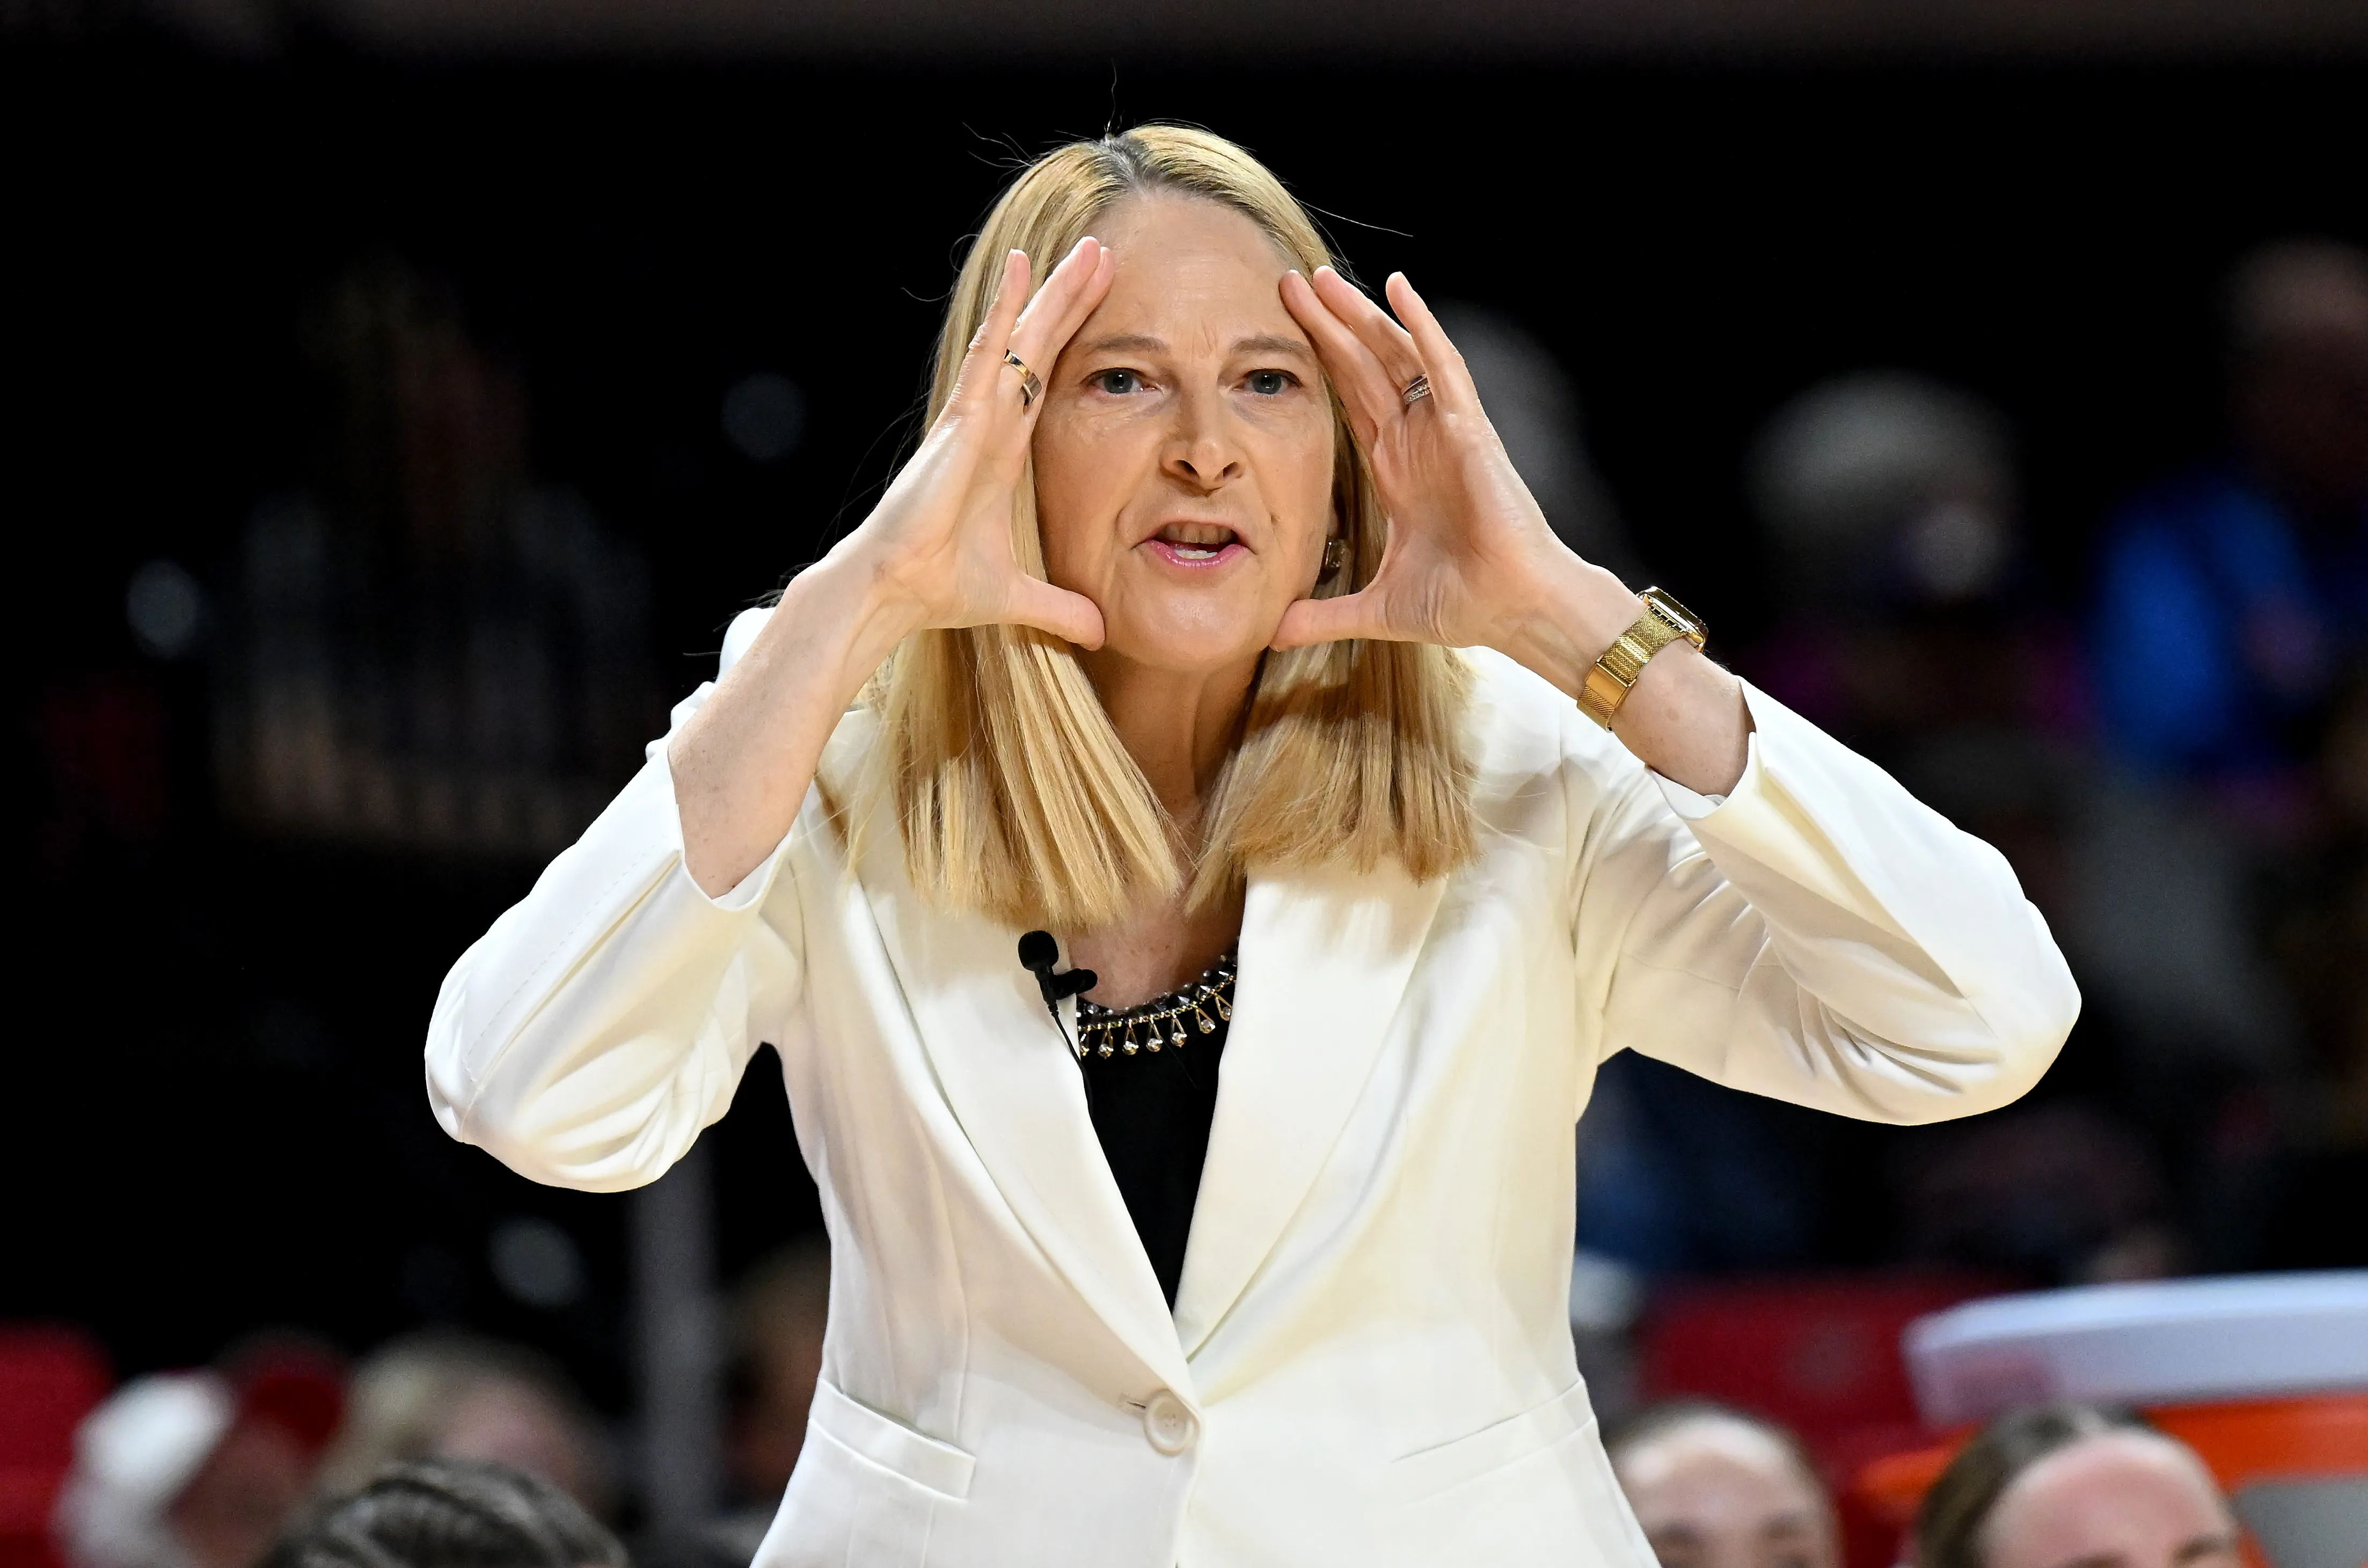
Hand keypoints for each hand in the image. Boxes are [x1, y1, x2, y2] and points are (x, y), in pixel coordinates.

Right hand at [837, 238, 1115, 648]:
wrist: (897, 590)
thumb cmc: (941, 587)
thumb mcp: (1019, 597)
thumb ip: (1060, 609)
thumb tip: (1100, 630)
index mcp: (1003, 453)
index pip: (1047, 383)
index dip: (1074, 343)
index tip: (1103, 307)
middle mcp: (991, 424)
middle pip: (1039, 349)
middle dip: (1070, 302)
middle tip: (1104, 253)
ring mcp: (975, 416)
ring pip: (1020, 339)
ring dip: (1051, 293)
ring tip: (1084, 249)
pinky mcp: (962, 420)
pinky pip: (990, 353)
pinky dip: (1006, 310)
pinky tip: (1024, 268)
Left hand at [1274, 266, 1748, 792]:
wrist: (1516, 610)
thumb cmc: (1465, 605)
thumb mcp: (1376, 610)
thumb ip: (1324, 615)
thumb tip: (1272, 633)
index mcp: (1396, 473)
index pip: (1350, 404)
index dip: (1320, 366)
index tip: (1283, 333)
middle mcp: (1417, 443)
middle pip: (1363, 369)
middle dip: (1328, 326)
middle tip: (1289, 283)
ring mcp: (1443, 431)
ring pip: (1396, 357)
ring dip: (1361, 316)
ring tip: (1323, 279)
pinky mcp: (1469, 430)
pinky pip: (1443, 365)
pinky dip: (1421, 325)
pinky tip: (1398, 288)